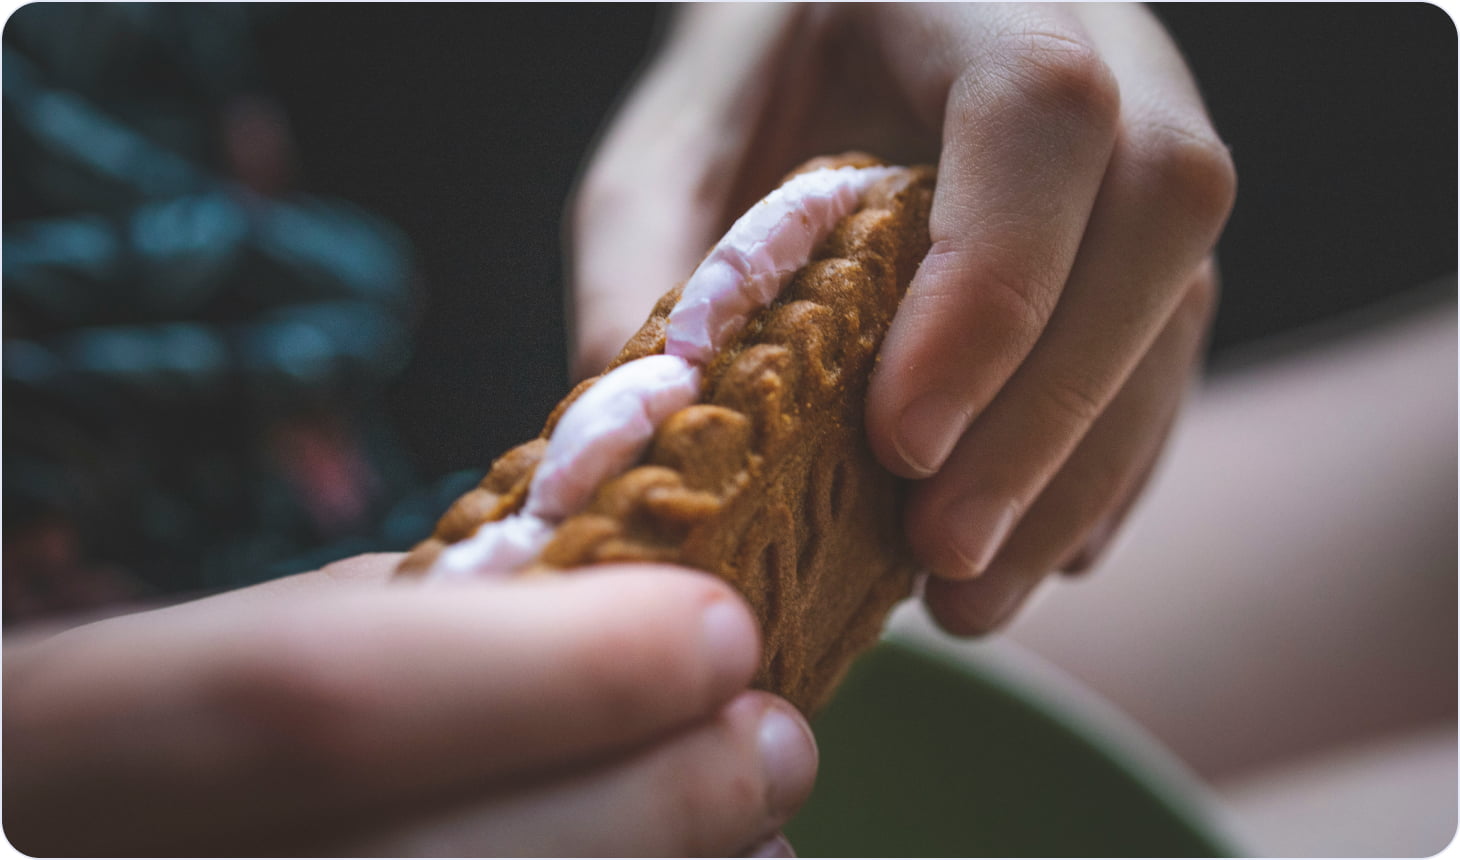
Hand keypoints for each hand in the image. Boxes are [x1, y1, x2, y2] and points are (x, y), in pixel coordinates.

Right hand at [4, 554, 814, 855]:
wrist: (93, 842)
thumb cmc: (145, 757)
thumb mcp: (203, 664)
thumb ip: (374, 633)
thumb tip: (599, 608)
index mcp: (52, 751)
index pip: (316, 705)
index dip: (545, 669)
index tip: (715, 629)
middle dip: (648, 804)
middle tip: (773, 740)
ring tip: (756, 834)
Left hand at [570, 4, 1234, 633]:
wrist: (826, 30)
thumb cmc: (740, 87)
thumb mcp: (658, 152)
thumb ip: (638, 270)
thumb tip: (638, 441)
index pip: (1038, 113)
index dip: (993, 283)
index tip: (900, 439)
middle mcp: (1102, 48)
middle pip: (1155, 213)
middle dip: (1052, 411)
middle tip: (941, 552)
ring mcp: (1149, 135)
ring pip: (1181, 299)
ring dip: (1082, 470)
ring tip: (974, 594)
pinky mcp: (1150, 236)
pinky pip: (1173, 352)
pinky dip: (1107, 466)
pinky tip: (1036, 549)